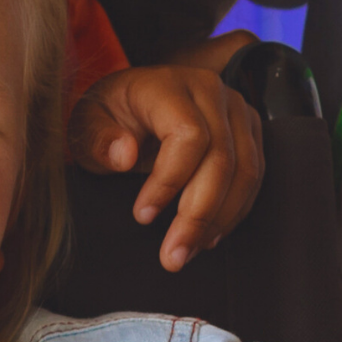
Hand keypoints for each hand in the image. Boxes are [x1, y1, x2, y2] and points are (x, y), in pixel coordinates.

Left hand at [66, 66, 264, 271]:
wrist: (134, 99)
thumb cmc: (112, 113)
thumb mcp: (87, 123)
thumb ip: (98, 138)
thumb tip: (124, 156)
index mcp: (169, 85)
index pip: (188, 135)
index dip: (169, 182)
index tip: (143, 216)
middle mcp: (211, 91)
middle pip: (222, 159)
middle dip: (198, 216)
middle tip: (173, 256)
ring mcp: (236, 110)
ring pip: (246, 172)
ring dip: (219, 220)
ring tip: (188, 250)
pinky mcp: (249, 130)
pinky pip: (254, 176)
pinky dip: (234, 211)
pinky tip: (208, 235)